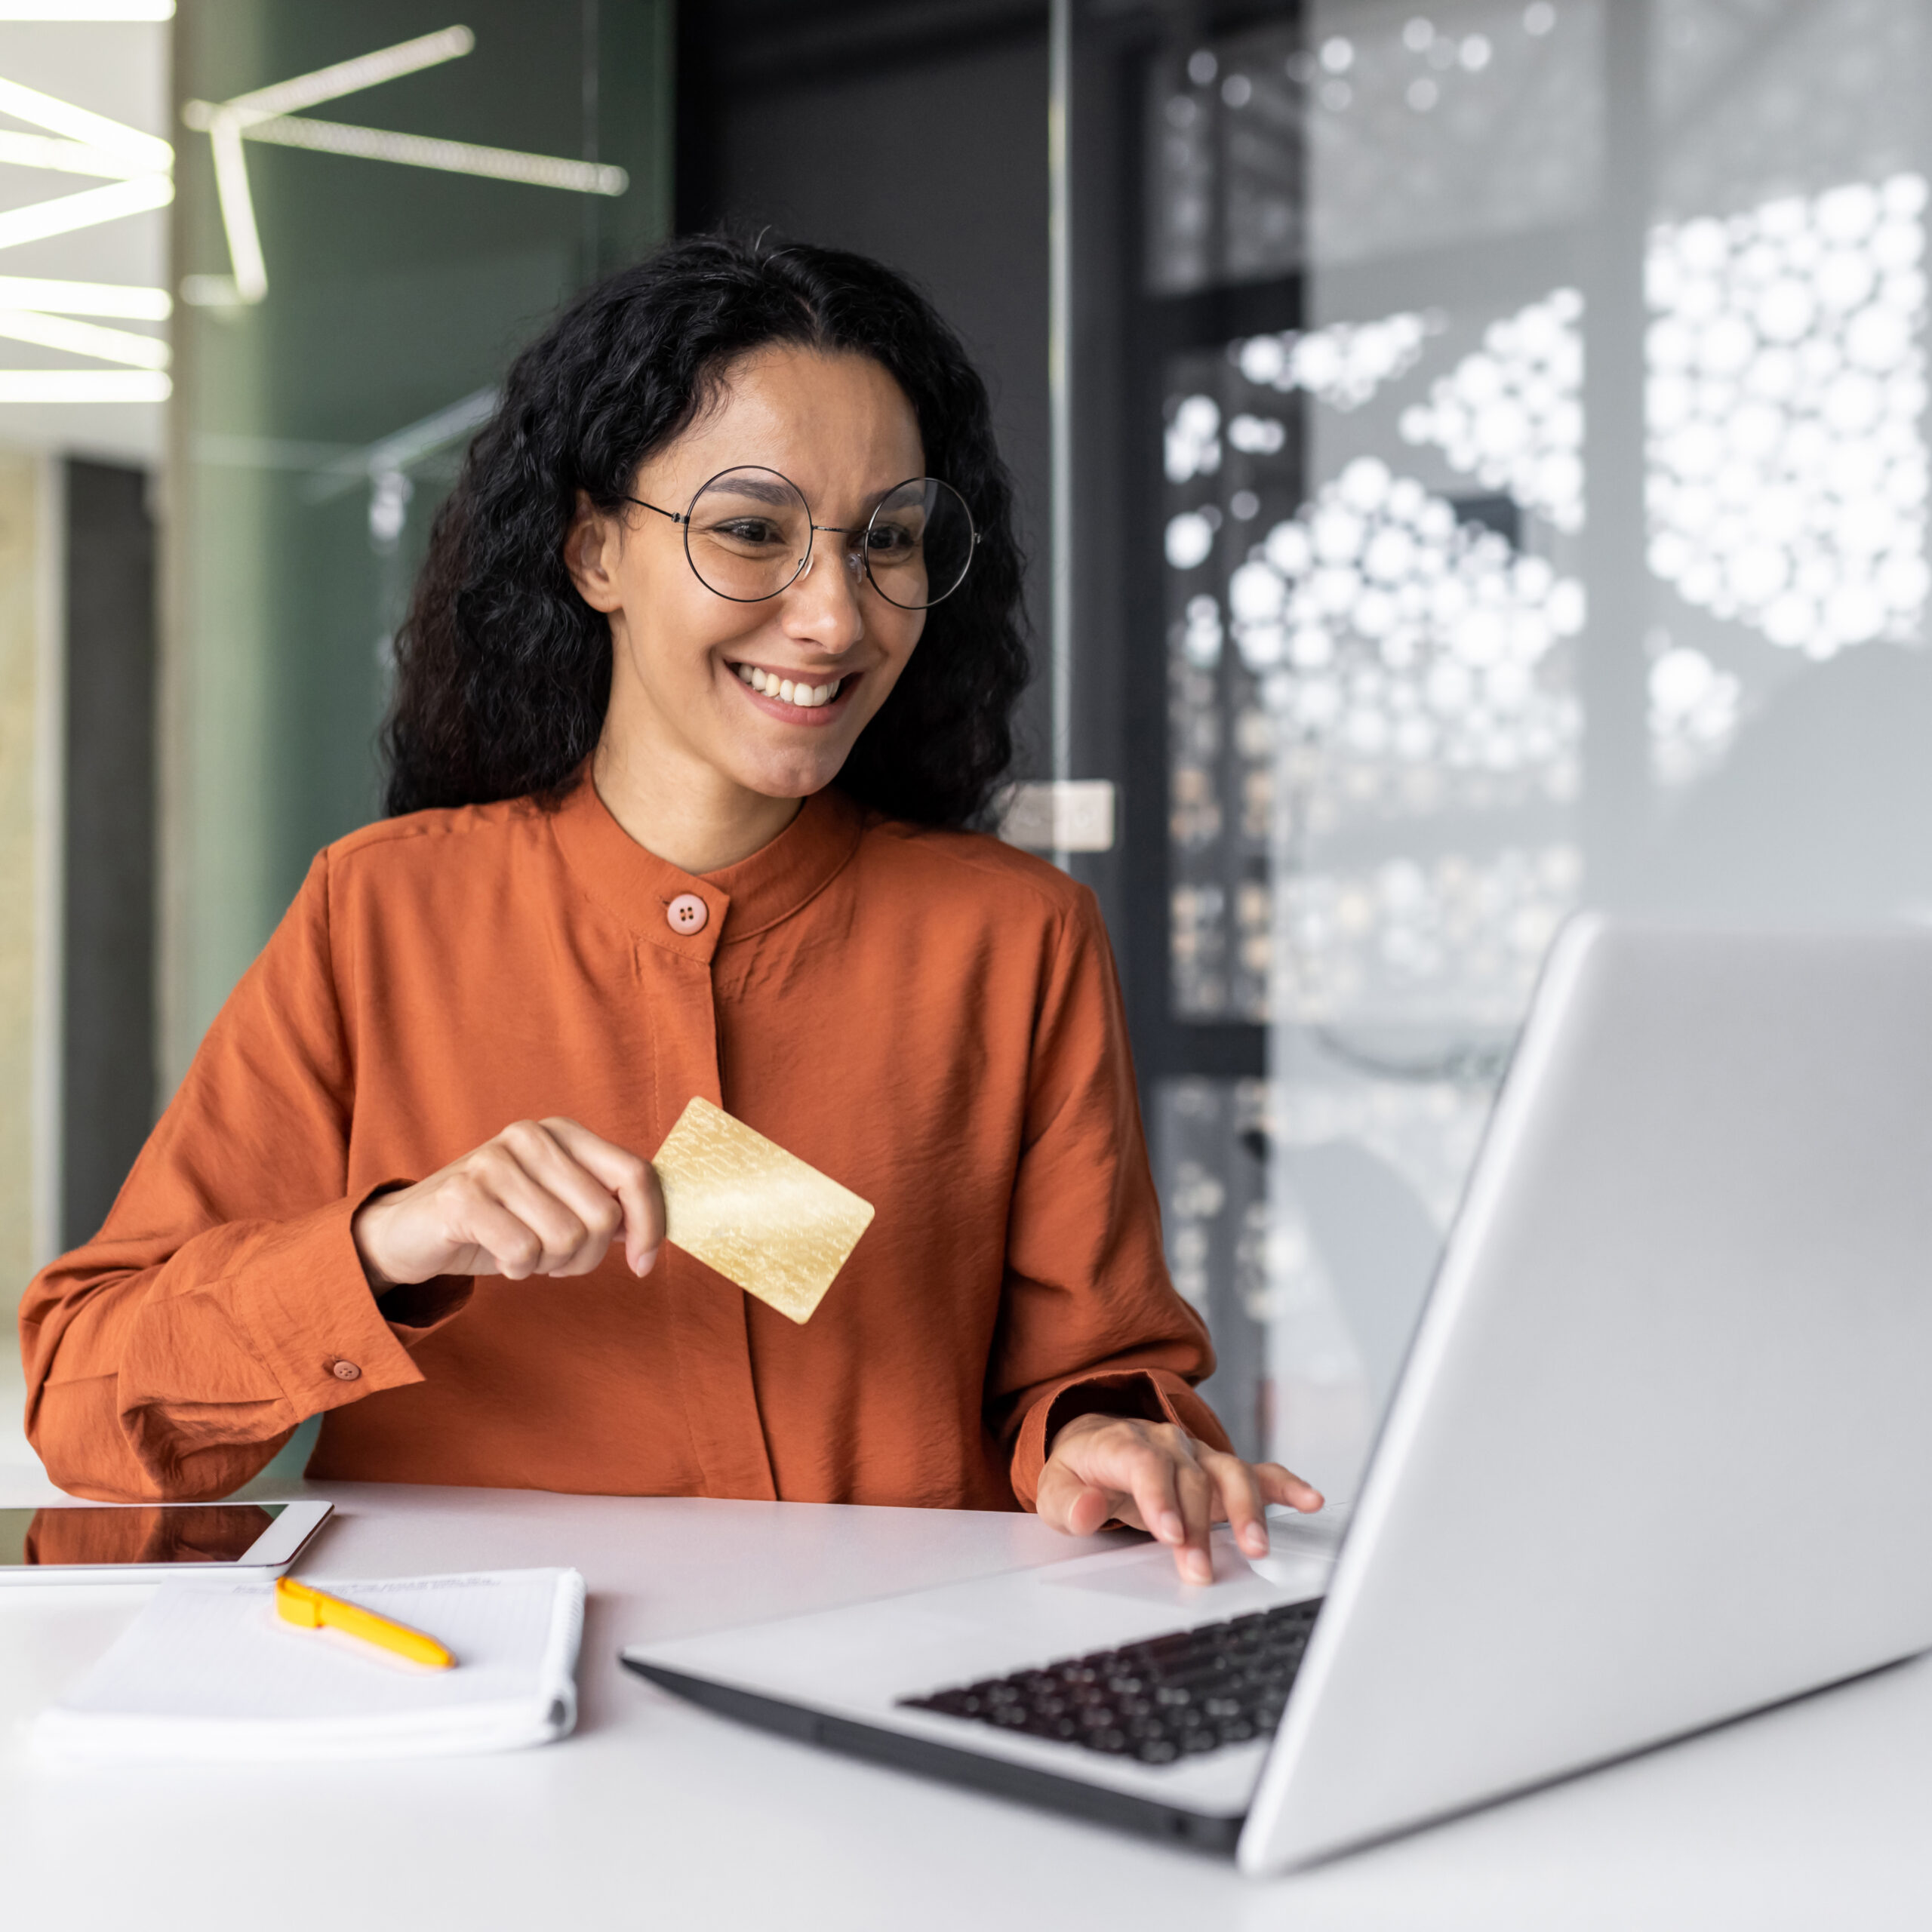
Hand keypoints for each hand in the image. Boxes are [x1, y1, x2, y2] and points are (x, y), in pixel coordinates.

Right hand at [352, 1118, 664, 1289]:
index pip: (635, 1174)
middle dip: (585, 1256)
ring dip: (548, 1264)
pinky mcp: (462, 1195)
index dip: (650, 1226)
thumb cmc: (497, 1220)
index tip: (642, 1265)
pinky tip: (497, 1254)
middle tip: (553, 1259)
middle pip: (603, 1217)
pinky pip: (523, 1252)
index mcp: (564, 1133)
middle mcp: (531, 1136)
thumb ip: (605, 1206)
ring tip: (521, 1252)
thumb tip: (652, 1231)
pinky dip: (517, 1268)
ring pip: (566, 1239)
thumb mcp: (557, 1205)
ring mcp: (494, 1161)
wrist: (411, 1230)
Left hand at [1037, 1412, 1323, 1584]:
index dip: (1160, 1498)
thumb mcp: (1056, 1489)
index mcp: (1124, 1444)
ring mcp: (1198, 1455)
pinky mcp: (1220, 1470)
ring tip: (1256, 1548)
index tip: (1169, 1534)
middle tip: (1199, 1571)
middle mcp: (1167, 1444)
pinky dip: (1285, 1486)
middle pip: (1190, 1480)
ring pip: (1229, 1473)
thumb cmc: (1082, 1472)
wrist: (1099, 1444)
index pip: (1146, 1465)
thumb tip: (1086, 1510)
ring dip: (1246, 1510)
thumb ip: (1067, 1503)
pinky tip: (1309, 1501)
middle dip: (1198, 1527)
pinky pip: (1258, 1472)